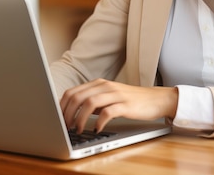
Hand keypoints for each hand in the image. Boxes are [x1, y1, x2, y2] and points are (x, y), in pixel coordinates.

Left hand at [60, 79, 177, 133]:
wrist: (155, 99)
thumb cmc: (130, 100)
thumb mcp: (108, 98)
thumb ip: (92, 101)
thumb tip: (71, 112)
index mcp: (98, 84)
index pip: (72, 92)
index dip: (62, 106)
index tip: (57, 119)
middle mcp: (104, 86)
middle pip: (77, 97)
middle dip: (67, 114)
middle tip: (66, 127)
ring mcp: (115, 94)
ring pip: (89, 103)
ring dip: (80, 119)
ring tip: (78, 130)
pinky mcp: (126, 104)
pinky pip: (107, 112)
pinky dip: (99, 122)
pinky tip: (97, 129)